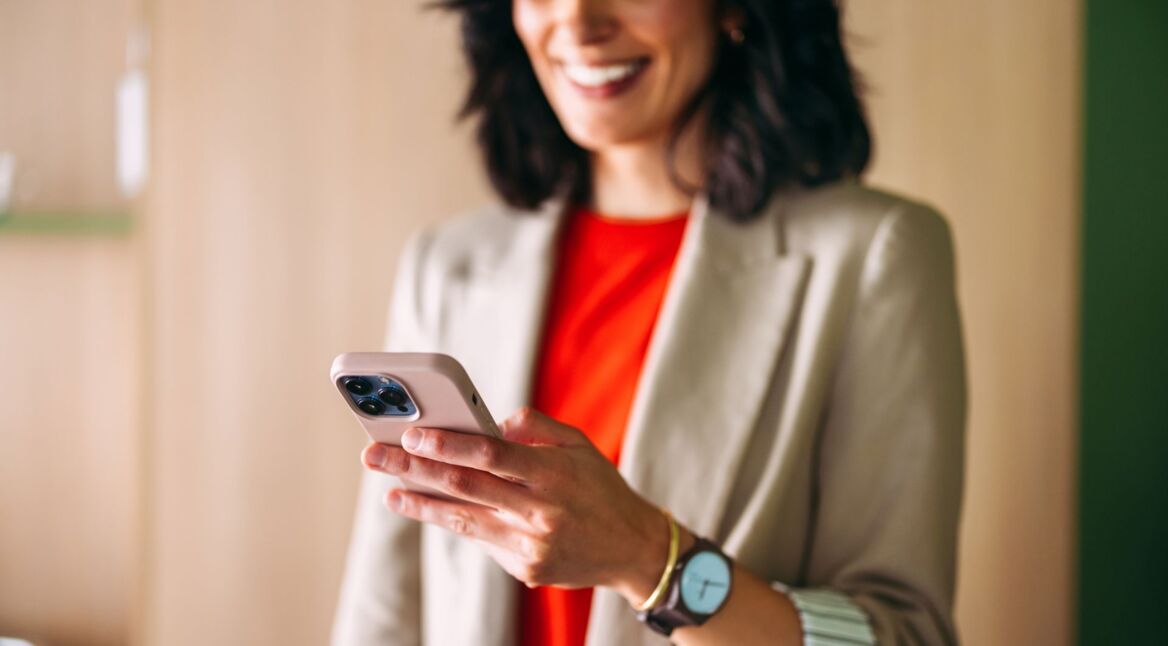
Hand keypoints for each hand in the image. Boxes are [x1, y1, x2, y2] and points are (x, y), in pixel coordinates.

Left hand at [361, 407, 682, 603]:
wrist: (633, 549)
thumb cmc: (601, 489)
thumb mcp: (579, 446)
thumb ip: (536, 428)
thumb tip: (495, 423)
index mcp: (553, 474)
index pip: (491, 456)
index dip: (448, 445)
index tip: (412, 434)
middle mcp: (539, 511)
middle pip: (465, 487)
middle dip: (414, 470)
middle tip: (376, 456)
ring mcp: (530, 545)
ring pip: (463, 520)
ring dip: (420, 503)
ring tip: (389, 490)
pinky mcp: (525, 569)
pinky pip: (482, 539)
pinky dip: (453, 522)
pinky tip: (425, 508)